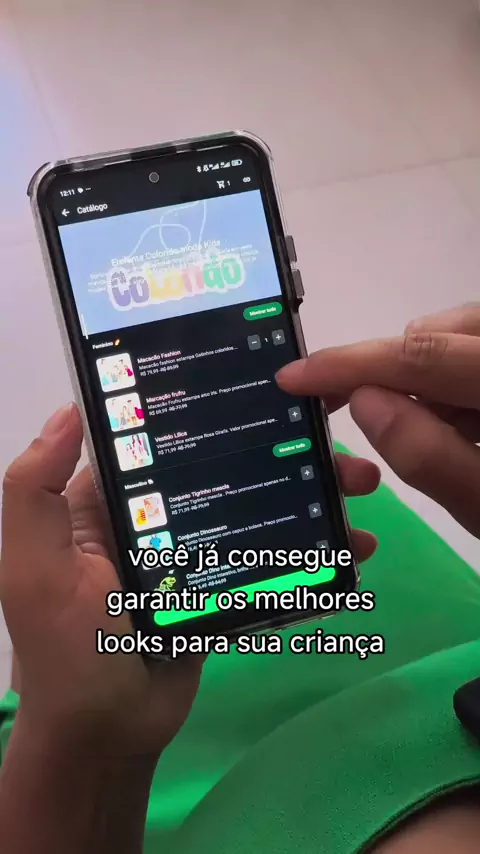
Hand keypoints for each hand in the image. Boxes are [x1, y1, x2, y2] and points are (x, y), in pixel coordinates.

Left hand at [1, 403, 378, 755]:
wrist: (107, 734)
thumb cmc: (67, 646)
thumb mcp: (35, 566)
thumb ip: (34, 490)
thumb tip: (69, 409)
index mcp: (112, 499)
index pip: (170, 437)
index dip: (221, 413)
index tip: (281, 394)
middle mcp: (156, 516)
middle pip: (230, 468)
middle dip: (288, 453)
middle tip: (340, 453)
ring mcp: (195, 553)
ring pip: (259, 509)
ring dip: (310, 498)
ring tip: (360, 491)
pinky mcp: (222, 589)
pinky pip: (270, 559)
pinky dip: (310, 552)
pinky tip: (351, 547)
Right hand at [277, 303, 479, 537]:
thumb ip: (429, 455)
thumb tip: (363, 401)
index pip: (420, 356)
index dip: (349, 365)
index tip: (292, 379)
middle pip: (435, 333)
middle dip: (392, 371)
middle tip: (356, 414)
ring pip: (450, 340)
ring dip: (424, 385)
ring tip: (436, 440)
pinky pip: (466, 356)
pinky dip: (448, 389)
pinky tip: (458, 430)